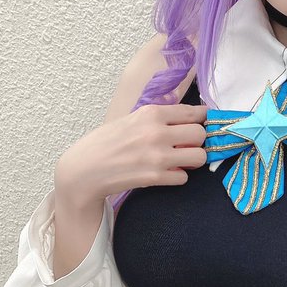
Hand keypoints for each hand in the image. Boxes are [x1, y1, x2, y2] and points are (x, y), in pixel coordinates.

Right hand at [55, 100, 208, 206]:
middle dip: (197, 141)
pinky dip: (177, 177)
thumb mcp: (130, 118)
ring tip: (180, 161)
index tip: (201, 124)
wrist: (84, 170)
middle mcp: (157, 132)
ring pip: (199, 157)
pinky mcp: (155, 177)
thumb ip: (156, 116)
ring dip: (192, 160)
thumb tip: (181, 109)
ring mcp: (158, 156)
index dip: (201, 120)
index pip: (194, 113)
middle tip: (186, 146)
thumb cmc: (104, 143)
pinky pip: (184, 177)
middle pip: (201, 134)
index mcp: (151, 113)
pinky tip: (165, 174)